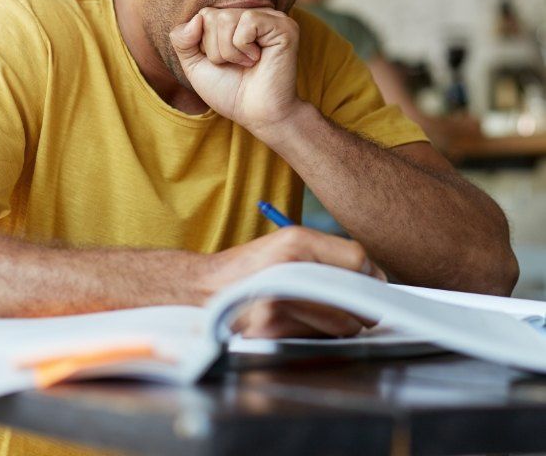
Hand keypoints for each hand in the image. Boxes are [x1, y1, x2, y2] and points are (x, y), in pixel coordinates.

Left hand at [169, 7, 300, 133]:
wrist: (256, 114)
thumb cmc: (229, 92)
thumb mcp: (195, 65)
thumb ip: (182, 40)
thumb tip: (196, 18)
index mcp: (235, 20)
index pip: (202, 15)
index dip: (204, 46)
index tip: (223, 64)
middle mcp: (253, 14)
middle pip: (211, 16)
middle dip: (215, 49)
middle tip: (237, 66)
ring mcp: (270, 18)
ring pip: (226, 18)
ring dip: (229, 51)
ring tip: (247, 64)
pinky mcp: (283, 26)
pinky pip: (247, 21)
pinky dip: (243, 47)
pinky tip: (258, 59)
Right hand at [201, 226, 384, 338]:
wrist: (205, 288)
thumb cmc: (252, 267)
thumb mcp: (287, 244)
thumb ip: (330, 254)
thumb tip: (375, 276)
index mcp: (296, 241)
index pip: (358, 259)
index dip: (368, 273)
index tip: (366, 281)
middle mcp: (289, 268)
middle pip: (355, 295)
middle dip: (360, 304)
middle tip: (352, 303)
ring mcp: (280, 301)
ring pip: (343, 324)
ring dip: (341, 323)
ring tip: (320, 312)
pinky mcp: (273, 329)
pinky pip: (319, 339)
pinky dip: (319, 336)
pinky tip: (300, 323)